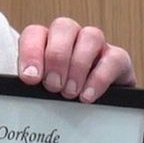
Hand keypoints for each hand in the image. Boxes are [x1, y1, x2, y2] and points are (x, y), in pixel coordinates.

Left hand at [18, 18, 133, 101]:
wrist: (94, 116)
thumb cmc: (60, 100)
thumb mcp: (41, 93)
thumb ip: (31, 87)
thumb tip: (25, 84)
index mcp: (47, 42)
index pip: (35, 33)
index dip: (31, 52)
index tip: (30, 78)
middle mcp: (72, 39)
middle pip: (64, 26)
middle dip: (57, 56)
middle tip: (53, 85)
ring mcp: (97, 47)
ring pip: (91, 35)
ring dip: (78, 64)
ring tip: (70, 93)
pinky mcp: (118, 60)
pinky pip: (114, 58)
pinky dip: (99, 78)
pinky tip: (87, 96)